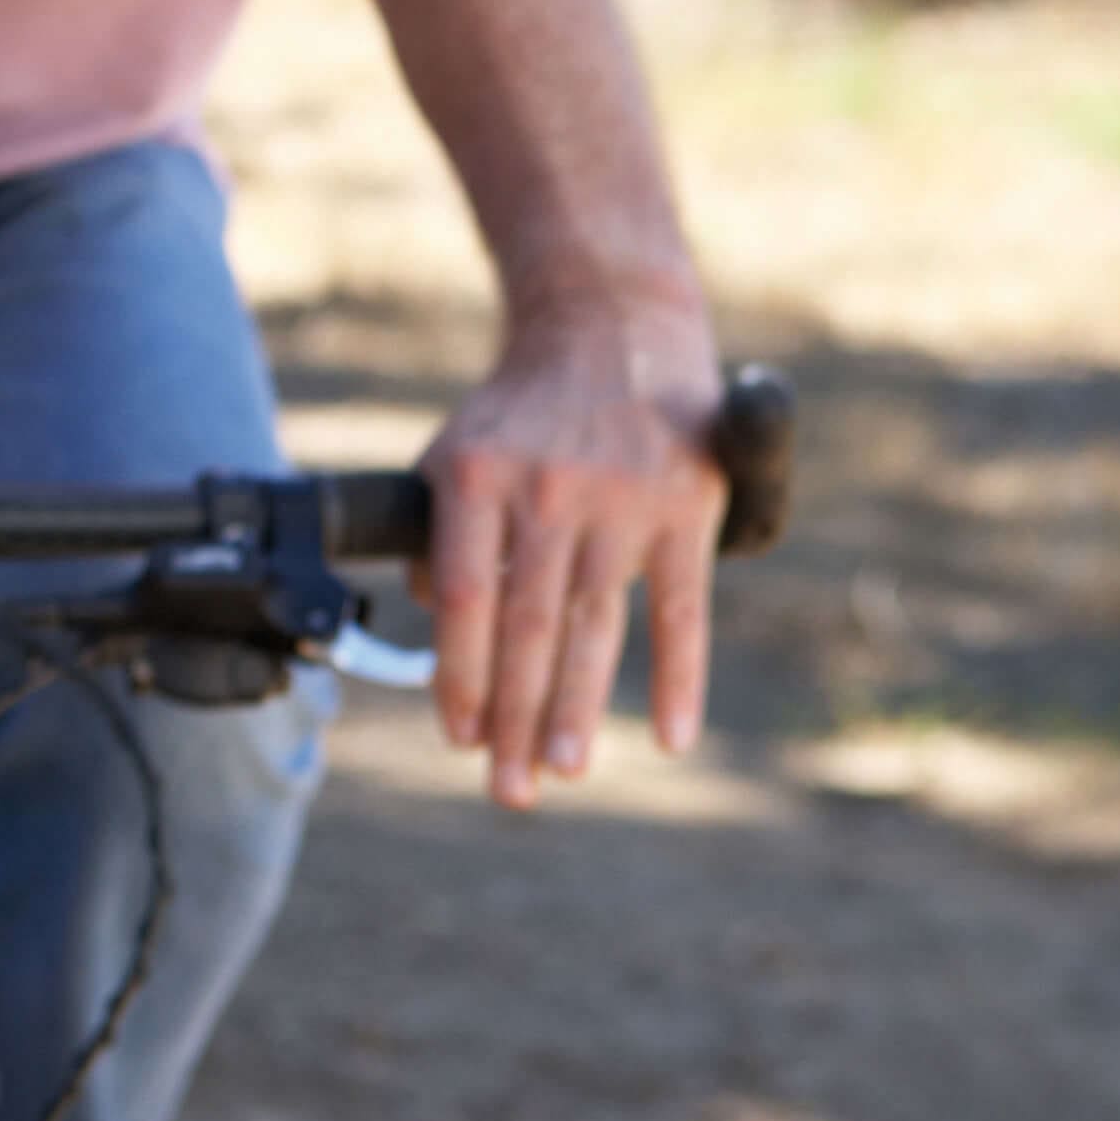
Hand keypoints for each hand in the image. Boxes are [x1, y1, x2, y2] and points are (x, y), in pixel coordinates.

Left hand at [419, 329, 724, 807]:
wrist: (612, 330)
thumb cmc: (522, 413)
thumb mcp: (456, 452)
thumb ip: (439, 535)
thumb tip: (432, 614)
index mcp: (477, 478)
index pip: (464, 597)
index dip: (461, 673)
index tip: (460, 736)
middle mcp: (547, 492)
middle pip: (527, 627)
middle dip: (515, 717)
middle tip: (509, 790)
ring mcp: (622, 501)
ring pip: (595, 627)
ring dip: (577, 709)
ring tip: (561, 772)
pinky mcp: (687, 510)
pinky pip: (682, 610)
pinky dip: (679, 677)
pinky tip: (669, 735)